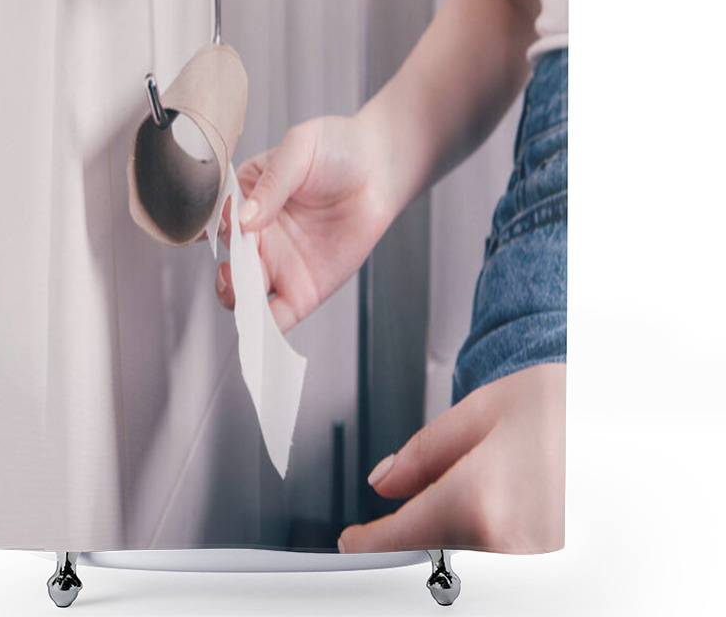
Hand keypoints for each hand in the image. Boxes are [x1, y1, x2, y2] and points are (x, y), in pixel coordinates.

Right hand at [214, 115, 394, 332]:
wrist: (379, 169)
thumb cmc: (336, 149)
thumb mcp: (299, 149)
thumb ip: (271, 183)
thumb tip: (244, 221)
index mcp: (243, 200)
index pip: (212, 223)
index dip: (207, 231)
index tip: (222, 229)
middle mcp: (255, 237)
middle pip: (226, 265)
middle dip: (225, 272)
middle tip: (238, 263)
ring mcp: (277, 265)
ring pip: (243, 297)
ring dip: (237, 302)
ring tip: (246, 290)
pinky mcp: (303, 289)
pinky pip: (276, 317)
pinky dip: (265, 331)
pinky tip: (263, 331)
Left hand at [338, 363, 565, 553]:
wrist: (620, 414)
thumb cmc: (561, 404)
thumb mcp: (483, 411)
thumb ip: (423, 453)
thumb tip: (382, 481)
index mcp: (485, 500)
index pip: (404, 537)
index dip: (367, 542)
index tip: (350, 541)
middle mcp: (515, 547)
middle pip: (432, 560)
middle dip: (410, 542)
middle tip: (412, 514)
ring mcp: (540, 563)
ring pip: (468, 566)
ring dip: (452, 544)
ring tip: (474, 500)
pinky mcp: (557, 563)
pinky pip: (503, 562)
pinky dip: (486, 548)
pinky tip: (500, 511)